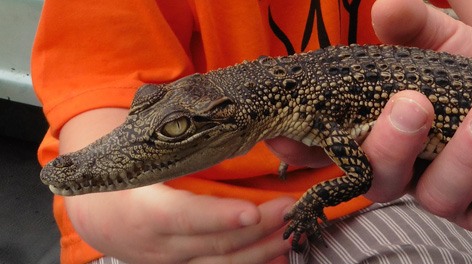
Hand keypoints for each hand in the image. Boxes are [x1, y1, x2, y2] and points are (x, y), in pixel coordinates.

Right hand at [61, 108, 292, 263]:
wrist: (102, 215)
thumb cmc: (129, 178)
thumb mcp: (144, 159)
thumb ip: (179, 145)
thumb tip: (221, 111)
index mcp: (144, 208)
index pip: (183, 216)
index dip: (218, 217)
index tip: (252, 212)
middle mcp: (159, 244)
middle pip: (215, 244)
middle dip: (260, 228)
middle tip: (291, 207)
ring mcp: (174, 263)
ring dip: (263, 249)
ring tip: (293, 231)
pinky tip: (278, 256)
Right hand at [267, 0, 471, 242]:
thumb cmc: (470, 72)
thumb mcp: (440, 41)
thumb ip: (412, 25)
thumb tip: (384, 7)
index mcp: (377, 134)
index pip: (327, 148)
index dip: (302, 146)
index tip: (286, 133)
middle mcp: (404, 170)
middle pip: (380, 177)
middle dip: (393, 144)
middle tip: (414, 104)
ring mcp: (446, 194)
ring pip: (439, 198)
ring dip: (464, 161)